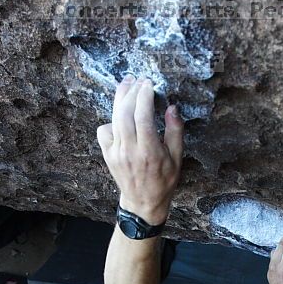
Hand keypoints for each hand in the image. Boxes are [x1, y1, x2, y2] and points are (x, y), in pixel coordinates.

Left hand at [97, 75, 183, 224]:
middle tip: (140, 80)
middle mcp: (130, 151)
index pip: (143, 116)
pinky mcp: (107, 154)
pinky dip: (111, 119)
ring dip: (120, 98)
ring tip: (127, 84)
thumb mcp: (177, 159)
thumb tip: (172, 108)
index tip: (149, 84)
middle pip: (125, 113)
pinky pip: (104, 130)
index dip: (144, 96)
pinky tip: (121, 115)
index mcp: (149, 152)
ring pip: (113, 118)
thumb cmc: (164, 181)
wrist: (143, 203)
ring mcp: (116, 153)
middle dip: (132, 92)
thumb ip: (175, 132)